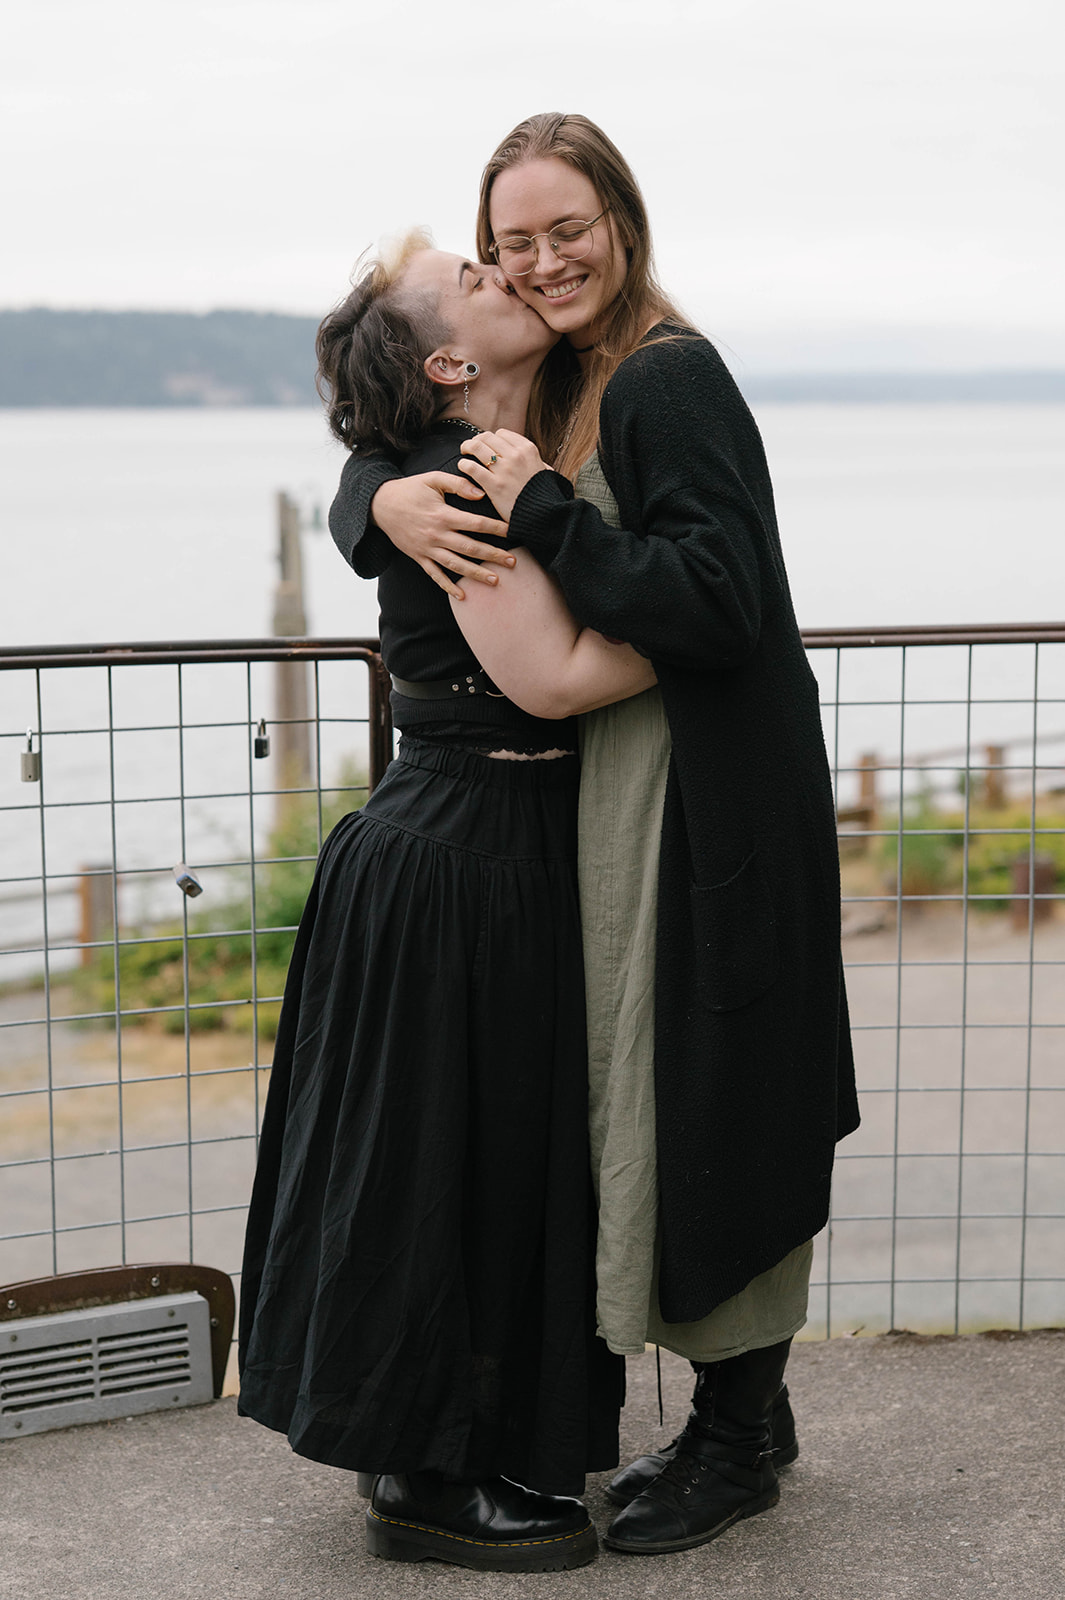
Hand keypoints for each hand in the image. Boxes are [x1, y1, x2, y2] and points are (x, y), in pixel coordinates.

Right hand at [371, 474, 515, 599]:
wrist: (380, 505)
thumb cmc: (410, 489)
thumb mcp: (432, 479)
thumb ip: (458, 484)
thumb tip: (480, 494)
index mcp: (443, 515)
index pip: (476, 523)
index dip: (496, 528)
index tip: (513, 530)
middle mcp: (437, 535)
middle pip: (470, 548)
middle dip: (493, 555)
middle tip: (513, 561)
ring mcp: (427, 549)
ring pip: (456, 565)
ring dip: (476, 574)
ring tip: (495, 580)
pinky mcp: (419, 558)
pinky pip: (435, 575)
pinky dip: (447, 587)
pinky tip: (462, 596)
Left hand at [458, 430, 549, 522]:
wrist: (543, 516)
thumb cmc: (543, 496)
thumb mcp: (545, 473)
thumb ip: (536, 462)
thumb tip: (534, 460)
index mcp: (528, 449)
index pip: (501, 434)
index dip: (492, 439)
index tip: (488, 446)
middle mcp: (516, 456)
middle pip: (487, 437)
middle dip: (476, 440)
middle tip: (470, 447)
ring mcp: (504, 470)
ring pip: (477, 447)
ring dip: (467, 447)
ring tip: (464, 453)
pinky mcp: (494, 485)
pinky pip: (472, 467)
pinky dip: (464, 465)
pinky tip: (463, 468)